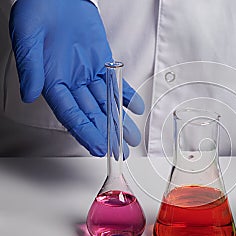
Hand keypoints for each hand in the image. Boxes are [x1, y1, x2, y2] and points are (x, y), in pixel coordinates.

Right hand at [9, 0, 143, 156]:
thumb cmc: (37, 12)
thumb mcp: (27, 37)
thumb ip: (30, 67)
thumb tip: (30, 94)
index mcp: (52, 82)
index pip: (70, 114)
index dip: (85, 131)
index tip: (99, 146)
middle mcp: (71, 82)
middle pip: (91, 113)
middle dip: (107, 132)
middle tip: (121, 149)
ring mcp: (88, 73)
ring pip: (106, 102)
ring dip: (119, 120)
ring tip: (132, 137)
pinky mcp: (102, 62)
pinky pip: (115, 82)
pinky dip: (126, 94)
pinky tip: (135, 107)